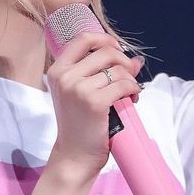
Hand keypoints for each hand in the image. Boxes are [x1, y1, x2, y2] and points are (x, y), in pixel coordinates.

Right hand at [47, 32, 143, 177]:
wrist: (74, 155)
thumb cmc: (78, 125)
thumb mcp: (78, 93)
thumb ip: (99, 73)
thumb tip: (136, 59)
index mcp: (57, 71)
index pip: (83, 39)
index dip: (105, 39)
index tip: (117, 49)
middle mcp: (65, 76)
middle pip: (106, 52)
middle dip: (124, 62)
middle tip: (130, 77)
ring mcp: (78, 88)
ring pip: (118, 70)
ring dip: (131, 80)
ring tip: (130, 93)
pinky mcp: (95, 101)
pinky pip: (124, 85)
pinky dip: (133, 89)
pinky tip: (132, 98)